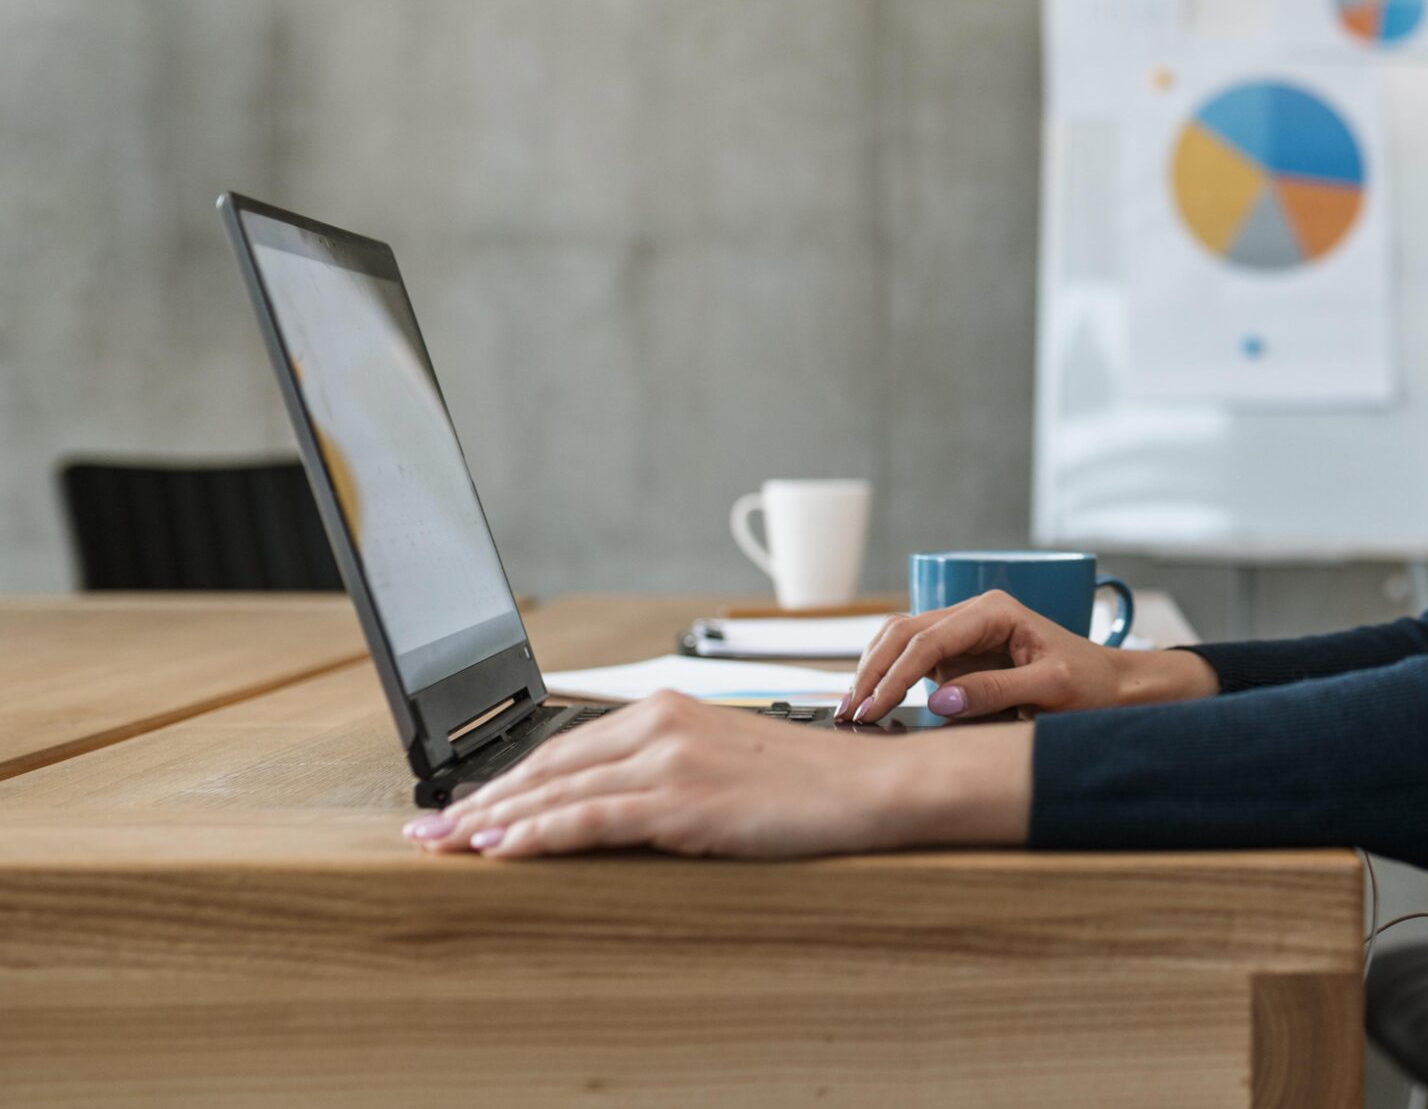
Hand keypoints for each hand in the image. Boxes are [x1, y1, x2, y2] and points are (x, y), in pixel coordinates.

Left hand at [403, 689, 1024, 859]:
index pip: (567, 747)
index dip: (508, 779)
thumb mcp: (726, 763)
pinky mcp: (683, 798)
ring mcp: (671, 759)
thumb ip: (666, 772)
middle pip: (548, 765)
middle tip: (429, 831)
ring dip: (494, 822)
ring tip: (447, 847)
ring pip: (558, 791)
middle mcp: (663, 724)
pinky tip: (503, 848)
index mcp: (669, 709)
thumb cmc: (809, 781)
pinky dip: (540, 833)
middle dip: (482, 801)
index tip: (464, 806)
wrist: (870, 784)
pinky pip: (592, 817)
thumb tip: (612, 805)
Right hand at [840, 589, 1212, 723]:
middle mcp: (974, 613)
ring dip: (874, 670)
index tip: (873, 708)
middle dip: (873, 671)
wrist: (1114, 686)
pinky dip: (888, 675)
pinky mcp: (962, 654)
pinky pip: (913, 657)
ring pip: (901, 639)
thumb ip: (996, 691)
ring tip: (852, 708)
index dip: (895, 675)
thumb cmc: (1091, 683)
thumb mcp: (1051, 689)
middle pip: (904, 632)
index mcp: (994, 611)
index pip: (929, 639)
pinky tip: (874, 700)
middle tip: (850, 712)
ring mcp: (965, 632)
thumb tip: (940, 699)